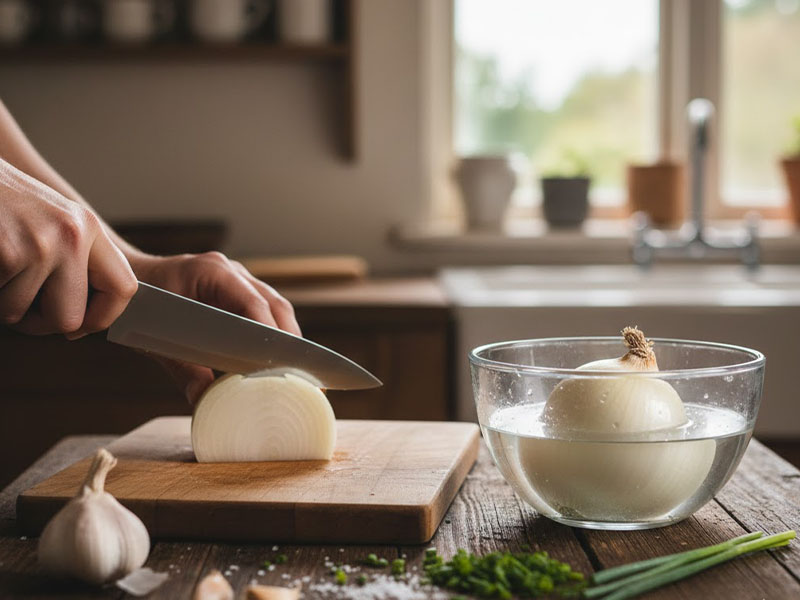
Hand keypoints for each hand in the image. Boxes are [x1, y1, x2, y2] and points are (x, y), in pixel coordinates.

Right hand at [0, 159, 136, 335]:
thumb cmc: (2, 200)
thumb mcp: (52, 220)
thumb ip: (75, 260)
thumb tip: (84, 322)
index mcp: (88, 228)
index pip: (123, 289)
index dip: (101, 317)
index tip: (81, 323)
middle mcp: (72, 235)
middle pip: (70, 319)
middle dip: (40, 322)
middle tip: (20, 301)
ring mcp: (40, 245)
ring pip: (21, 314)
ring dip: (3, 303)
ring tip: (1, 270)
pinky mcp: (8, 253)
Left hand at [131, 251, 300, 403]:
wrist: (127, 282)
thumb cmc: (140, 305)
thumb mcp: (157, 338)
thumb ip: (182, 368)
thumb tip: (203, 398)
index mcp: (211, 272)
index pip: (253, 302)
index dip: (270, 332)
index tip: (281, 360)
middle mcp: (230, 271)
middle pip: (273, 304)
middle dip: (287, 337)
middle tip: (296, 371)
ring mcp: (237, 278)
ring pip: (275, 305)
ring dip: (285, 334)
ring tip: (295, 367)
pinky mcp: (238, 291)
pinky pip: (265, 309)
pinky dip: (274, 331)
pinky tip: (278, 356)